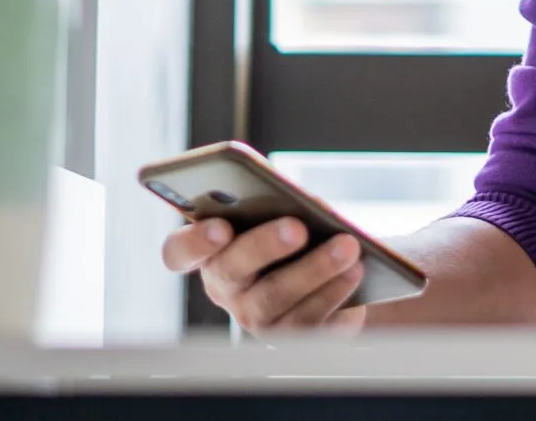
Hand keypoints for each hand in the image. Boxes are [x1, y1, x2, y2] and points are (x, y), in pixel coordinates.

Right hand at [162, 216, 368, 334]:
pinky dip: (335, 292)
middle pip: (233, 270)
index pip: (179, 251)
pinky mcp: (293, 338)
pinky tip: (356, 271)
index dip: (194, 241)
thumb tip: (296, 199)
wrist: (327, 273)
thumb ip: (273, 200)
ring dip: (315, 269)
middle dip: (265, 246)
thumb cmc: (290, 229)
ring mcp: (256, 318)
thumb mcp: (277, 210)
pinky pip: (311, 320)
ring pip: (277, 298)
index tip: (220, 226)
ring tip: (347, 246)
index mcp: (209, 250)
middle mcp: (225, 288)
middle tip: (298, 227)